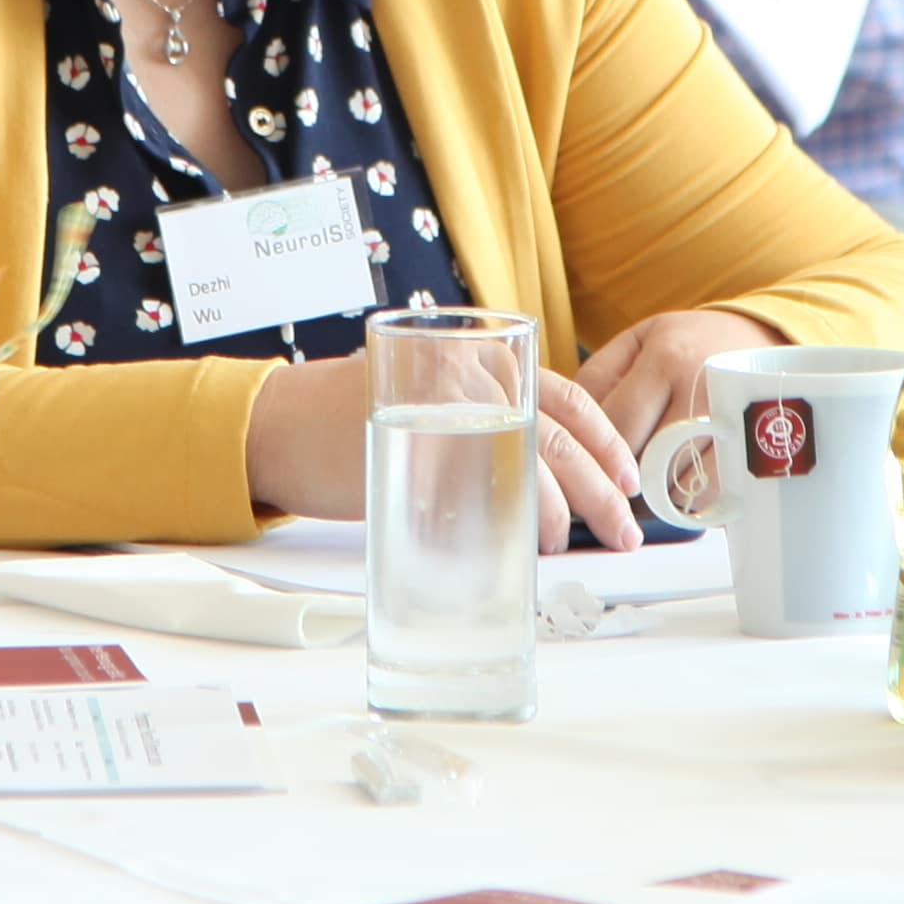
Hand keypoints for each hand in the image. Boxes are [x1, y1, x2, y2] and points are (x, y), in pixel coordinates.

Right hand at [244, 348, 648, 543]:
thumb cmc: (346, 417)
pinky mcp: (416, 458)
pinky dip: (508, 526)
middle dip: (601, 492)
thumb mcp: (425, 396)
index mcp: (475, 357)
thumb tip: (545, 474)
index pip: (567, 394)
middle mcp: (465, 377)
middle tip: (623, 530)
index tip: (628, 479)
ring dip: (559, 516)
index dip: (607, 440)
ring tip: (564, 545)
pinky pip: (479, 497)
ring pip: (529, 469)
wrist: (275, 425)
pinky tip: (517, 546)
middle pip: (558, 438)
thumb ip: (480, 417)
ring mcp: (440, 416)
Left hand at [573, 311, 775, 487]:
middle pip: (650, 462)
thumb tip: (572, 434)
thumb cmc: (686, 344)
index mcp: (666, 359)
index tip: (589, 468)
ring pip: (683, 485)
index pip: (619, 426)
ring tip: (648, 489)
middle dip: (627, 482)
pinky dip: (693, 500)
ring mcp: (736, 420)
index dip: (598, 455)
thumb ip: (597, 380)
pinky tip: (682, 487)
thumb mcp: (636, 342)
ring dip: (659, 498)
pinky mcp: (757, 449)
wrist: (758, 337)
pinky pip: (716, 492)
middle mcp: (703, 389)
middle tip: (615, 488)